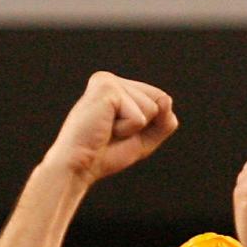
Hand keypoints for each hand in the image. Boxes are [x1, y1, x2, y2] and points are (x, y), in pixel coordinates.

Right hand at [44, 72, 177, 184]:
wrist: (79, 166)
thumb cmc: (105, 154)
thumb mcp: (144, 139)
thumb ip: (163, 122)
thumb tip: (167, 99)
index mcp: (119, 88)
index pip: (159, 101)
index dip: (148, 126)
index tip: (119, 133)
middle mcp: (112, 80)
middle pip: (160, 102)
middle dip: (143, 127)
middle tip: (113, 133)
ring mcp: (108, 81)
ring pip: (152, 108)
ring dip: (133, 129)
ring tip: (107, 130)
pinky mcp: (107, 88)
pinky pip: (139, 117)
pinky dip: (127, 130)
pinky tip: (105, 128)